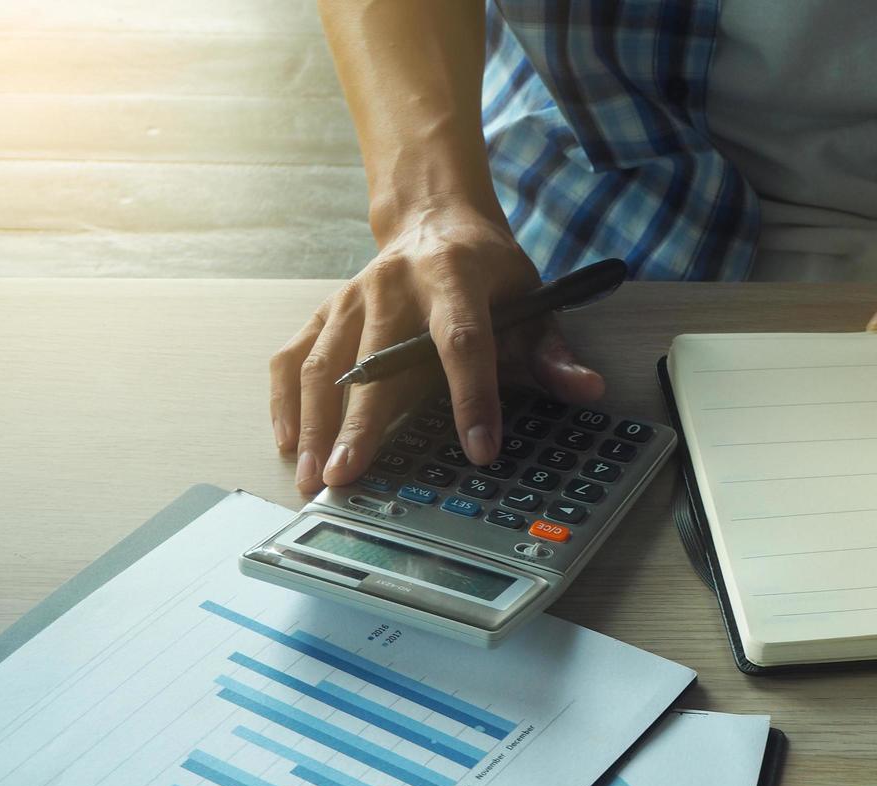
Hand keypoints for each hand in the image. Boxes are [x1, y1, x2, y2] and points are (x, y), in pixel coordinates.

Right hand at [269, 200, 604, 493]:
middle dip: (362, 423)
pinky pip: (294, 356)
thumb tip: (588, 389)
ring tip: (316, 477)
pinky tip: (289, 443)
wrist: (434, 217)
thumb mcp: (531, 297)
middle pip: (377, 361)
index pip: (464, 342)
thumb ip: (554, 350)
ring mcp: (352, 298)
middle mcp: (394, 285)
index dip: (473, 398)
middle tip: (350, 476)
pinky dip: (287, 401)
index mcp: (454, 276)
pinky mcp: (326, 311)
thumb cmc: (486, 268)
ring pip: (325, 363)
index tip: (480, 449)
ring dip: (316, 423)